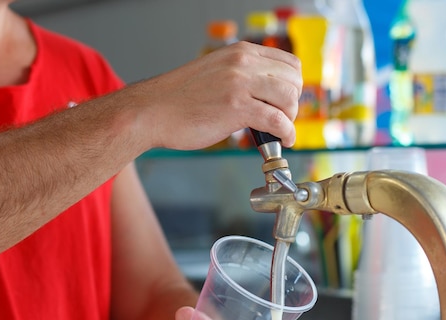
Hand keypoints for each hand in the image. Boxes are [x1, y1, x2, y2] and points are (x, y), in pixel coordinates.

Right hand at [127, 41, 301, 150]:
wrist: (151, 111)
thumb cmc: (179, 99)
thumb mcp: (216, 74)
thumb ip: (242, 78)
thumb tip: (267, 96)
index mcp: (240, 53)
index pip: (289, 63)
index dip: (293, 86)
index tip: (285, 103)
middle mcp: (243, 63)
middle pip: (294, 80)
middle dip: (293, 104)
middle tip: (282, 119)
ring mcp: (240, 83)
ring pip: (289, 98)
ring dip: (290, 119)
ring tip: (279, 131)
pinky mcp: (236, 107)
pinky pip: (277, 120)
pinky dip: (287, 133)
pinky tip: (283, 140)